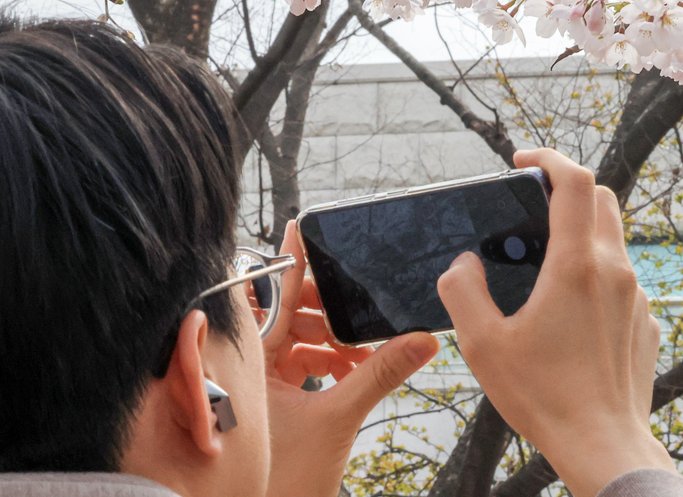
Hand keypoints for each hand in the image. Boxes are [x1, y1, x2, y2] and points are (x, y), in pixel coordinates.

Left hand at [262, 220, 438, 496]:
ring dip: (331, 344)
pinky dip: (325, 366)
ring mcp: (254, 388)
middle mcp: (245, 369)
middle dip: (329, 315)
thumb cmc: (280, 479)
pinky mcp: (266, 405)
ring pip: (295, 342)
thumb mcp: (338, 418)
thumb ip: (380, 373)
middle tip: (358, 316)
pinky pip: (297, 367)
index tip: (302, 225)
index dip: (293, 260)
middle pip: (289, 316)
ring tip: (361, 357)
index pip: (275, 296)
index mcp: (248, 362)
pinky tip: (351, 375)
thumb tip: (423, 339)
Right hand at [438, 149, 672, 496]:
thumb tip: (463, 264)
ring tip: (545, 268)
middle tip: (533, 207)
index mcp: (576, 265)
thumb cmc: (545, 397)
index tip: (523, 160)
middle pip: (602, 199)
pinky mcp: (646, 321)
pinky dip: (597, 276)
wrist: (604, 445)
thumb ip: (464, 292)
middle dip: (568, 190)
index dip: (548, 157)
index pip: (574, 180)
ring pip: (614, 241)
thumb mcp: (484, 345)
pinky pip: (622, 281)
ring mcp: (637, 296)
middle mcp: (615, 271)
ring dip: (583, 236)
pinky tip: (569, 314)